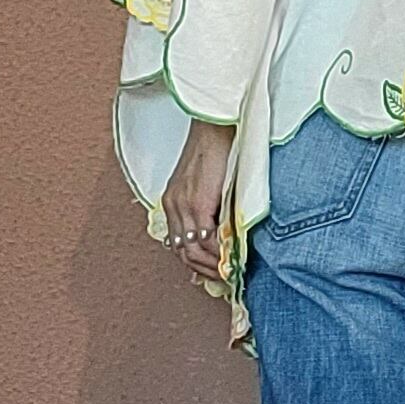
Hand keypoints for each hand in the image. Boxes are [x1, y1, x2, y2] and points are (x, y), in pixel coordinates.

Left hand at [162, 120, 235, 283]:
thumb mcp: (206, 183)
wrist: (218, 125)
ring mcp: (183, 204)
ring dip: (213, 265)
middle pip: (184, 254)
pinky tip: (232, 257)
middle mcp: (173, 205)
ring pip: (192, 251)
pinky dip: (219, 252)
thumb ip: (209, 209)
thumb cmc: (218, 149)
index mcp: (173, 202)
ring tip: (230, 271)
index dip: (197, 265)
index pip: (179, 246)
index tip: (216, 273)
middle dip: (206, 270)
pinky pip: (205, 238)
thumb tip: (217, 239)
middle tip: (225, 278)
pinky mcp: (198, 202)